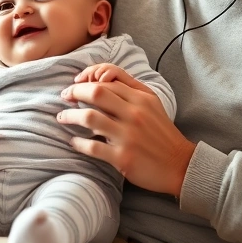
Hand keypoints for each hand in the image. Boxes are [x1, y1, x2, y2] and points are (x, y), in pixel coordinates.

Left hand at [59, 63, 194, 196]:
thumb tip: (101, 77)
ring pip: (89, 117)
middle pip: (96, 92)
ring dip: (70, 116)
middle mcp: (134, 114)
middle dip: (75, 91)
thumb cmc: (161, 132)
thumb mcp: (152, 103)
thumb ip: (130, 87)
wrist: (180, 165)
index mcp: (142, 98)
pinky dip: (78, 143)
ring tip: (62, 117)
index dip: (87, 78)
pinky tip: (73, 141)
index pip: (108, 79)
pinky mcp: (122, 158)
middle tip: (65, 96)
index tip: (76, 84)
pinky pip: (92, 147)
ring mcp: (128, 136)